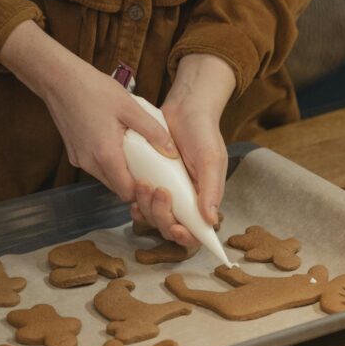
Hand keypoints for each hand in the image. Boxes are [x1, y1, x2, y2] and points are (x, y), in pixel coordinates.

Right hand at [0, 21, 177, 200]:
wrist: (59, 79)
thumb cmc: (93, 89)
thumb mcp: (130, 108)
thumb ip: (153, 131)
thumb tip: (172, 150)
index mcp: (105, 155)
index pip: (126, 192)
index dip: (142, 192)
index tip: (155, 182)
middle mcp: (89, 163)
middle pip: (116, 187)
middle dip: (133, 183)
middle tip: (150, 168)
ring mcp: (79, 159)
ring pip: (105, 177)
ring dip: (120, 171)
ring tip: (135, 154)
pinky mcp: (73, 153)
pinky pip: (95, 166)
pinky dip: (107, 162)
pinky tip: (116, 144)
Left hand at [131, 54, 235, 245]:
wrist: (185, 108)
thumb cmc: (203, 132)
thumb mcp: (211, 159)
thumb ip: (211, 189)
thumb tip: (211, 220)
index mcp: (204, 199)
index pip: (196, 231)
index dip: (184, 236)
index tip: (176, 228)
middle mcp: (186, 200)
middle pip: (170, 225)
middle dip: (162, 215)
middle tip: (159, 192)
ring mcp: (168, 192)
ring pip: (154, 216)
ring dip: (147, 207)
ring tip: (145, 184)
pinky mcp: (152, 181)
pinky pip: (142, 202)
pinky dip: (137, 202)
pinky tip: (133, 193)